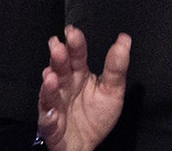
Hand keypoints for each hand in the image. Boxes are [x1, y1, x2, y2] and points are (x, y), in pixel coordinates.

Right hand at [36, 25, 130, 150]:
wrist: (87, 144)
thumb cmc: (96, 115)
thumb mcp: (112, 90)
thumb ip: (116, 65)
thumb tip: (124, 39)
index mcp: (79, 75)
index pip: (76, 55)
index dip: (75, 44)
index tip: (73, 32)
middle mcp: (64, 87)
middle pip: (59, 70)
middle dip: (57, 59)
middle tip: (58, 47)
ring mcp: (55, 105)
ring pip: (49, 94)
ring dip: (49, 86)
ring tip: (51, 76)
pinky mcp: (51, 126)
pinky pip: (47, 121)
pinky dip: (48, 116)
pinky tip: (52, 111)